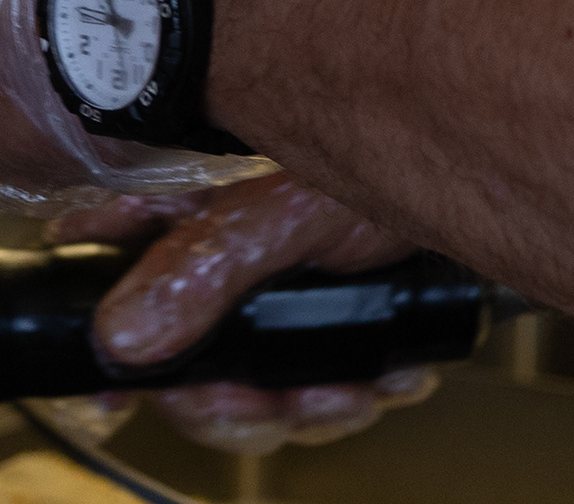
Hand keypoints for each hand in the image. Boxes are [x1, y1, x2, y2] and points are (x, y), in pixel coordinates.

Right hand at [50, 175, 439, 453]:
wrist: (473, 185)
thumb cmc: (381, 161)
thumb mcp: (285, 215)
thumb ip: (205, 268)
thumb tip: (121, 337)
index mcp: (183, 224)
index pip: (101, 280)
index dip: (100, 350)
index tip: (115, 401)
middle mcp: (213, 270)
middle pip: (177, 372)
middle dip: (232, 405)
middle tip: (280, 405)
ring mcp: (263, 308)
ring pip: (244, 397)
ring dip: (299, 412)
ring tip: (351, 391)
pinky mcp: (313, 335)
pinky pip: (303, 399)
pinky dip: (340, 403)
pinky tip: (379, 382)